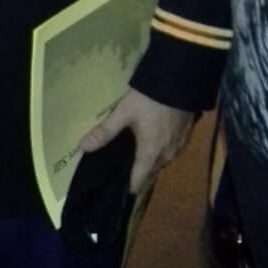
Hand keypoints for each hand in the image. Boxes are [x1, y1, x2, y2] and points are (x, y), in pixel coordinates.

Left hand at [78, 88, 194, 193]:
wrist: (181, 80)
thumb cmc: (150, 99)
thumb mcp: (124, 112)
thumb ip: (105, 131)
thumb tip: (81, 148)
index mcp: (150, 154)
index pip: (138, 182)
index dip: (126, 186)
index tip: (115, 186)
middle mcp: (167, 156)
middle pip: (150, 173)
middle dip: (137, 172)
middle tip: (122, 165)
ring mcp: (179, 146)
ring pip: (161, 162)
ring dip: (151, 160)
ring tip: (137, 152)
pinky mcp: (186, 136)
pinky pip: (171, 151)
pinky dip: (162, 149)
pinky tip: (155, 138)